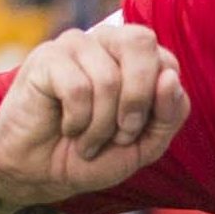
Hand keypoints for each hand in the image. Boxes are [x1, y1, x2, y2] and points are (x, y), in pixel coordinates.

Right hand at [0, 22, 187, 204]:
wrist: (43, 172)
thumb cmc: (98, 154)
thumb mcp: (148, 143)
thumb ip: (171, 113)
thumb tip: (170, 76)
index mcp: (138, 56)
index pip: (167, 61)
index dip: (160, 102)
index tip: (139, 130)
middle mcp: (107, 41)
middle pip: (140, 43)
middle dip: (136, 100)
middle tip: (121, 133)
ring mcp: (75, 45)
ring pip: (108, 78)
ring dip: (103, 125)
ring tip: (88, 139)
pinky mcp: (45, 58)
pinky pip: (77, 88)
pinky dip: (77, 121)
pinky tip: (67, 127)